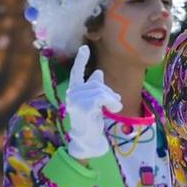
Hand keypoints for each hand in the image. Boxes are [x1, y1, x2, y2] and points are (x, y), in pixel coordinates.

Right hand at [61, 45, 112, 159]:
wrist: (88, 139)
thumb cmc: (92, 120)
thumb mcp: (95, 101)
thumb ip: (96, 88)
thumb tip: (98, 72)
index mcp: (74, 90)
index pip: (76, 72)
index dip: (81, 60)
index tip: (85, 48)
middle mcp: (72, 93)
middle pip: (98, 83)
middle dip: (109, 92)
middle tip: (114, 103)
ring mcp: (76, 100)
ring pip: (102, 90)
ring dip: (113, 99)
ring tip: (113, 108)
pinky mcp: (84, 107)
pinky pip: (103, 97)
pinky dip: (113, 103)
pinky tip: (113, 110)